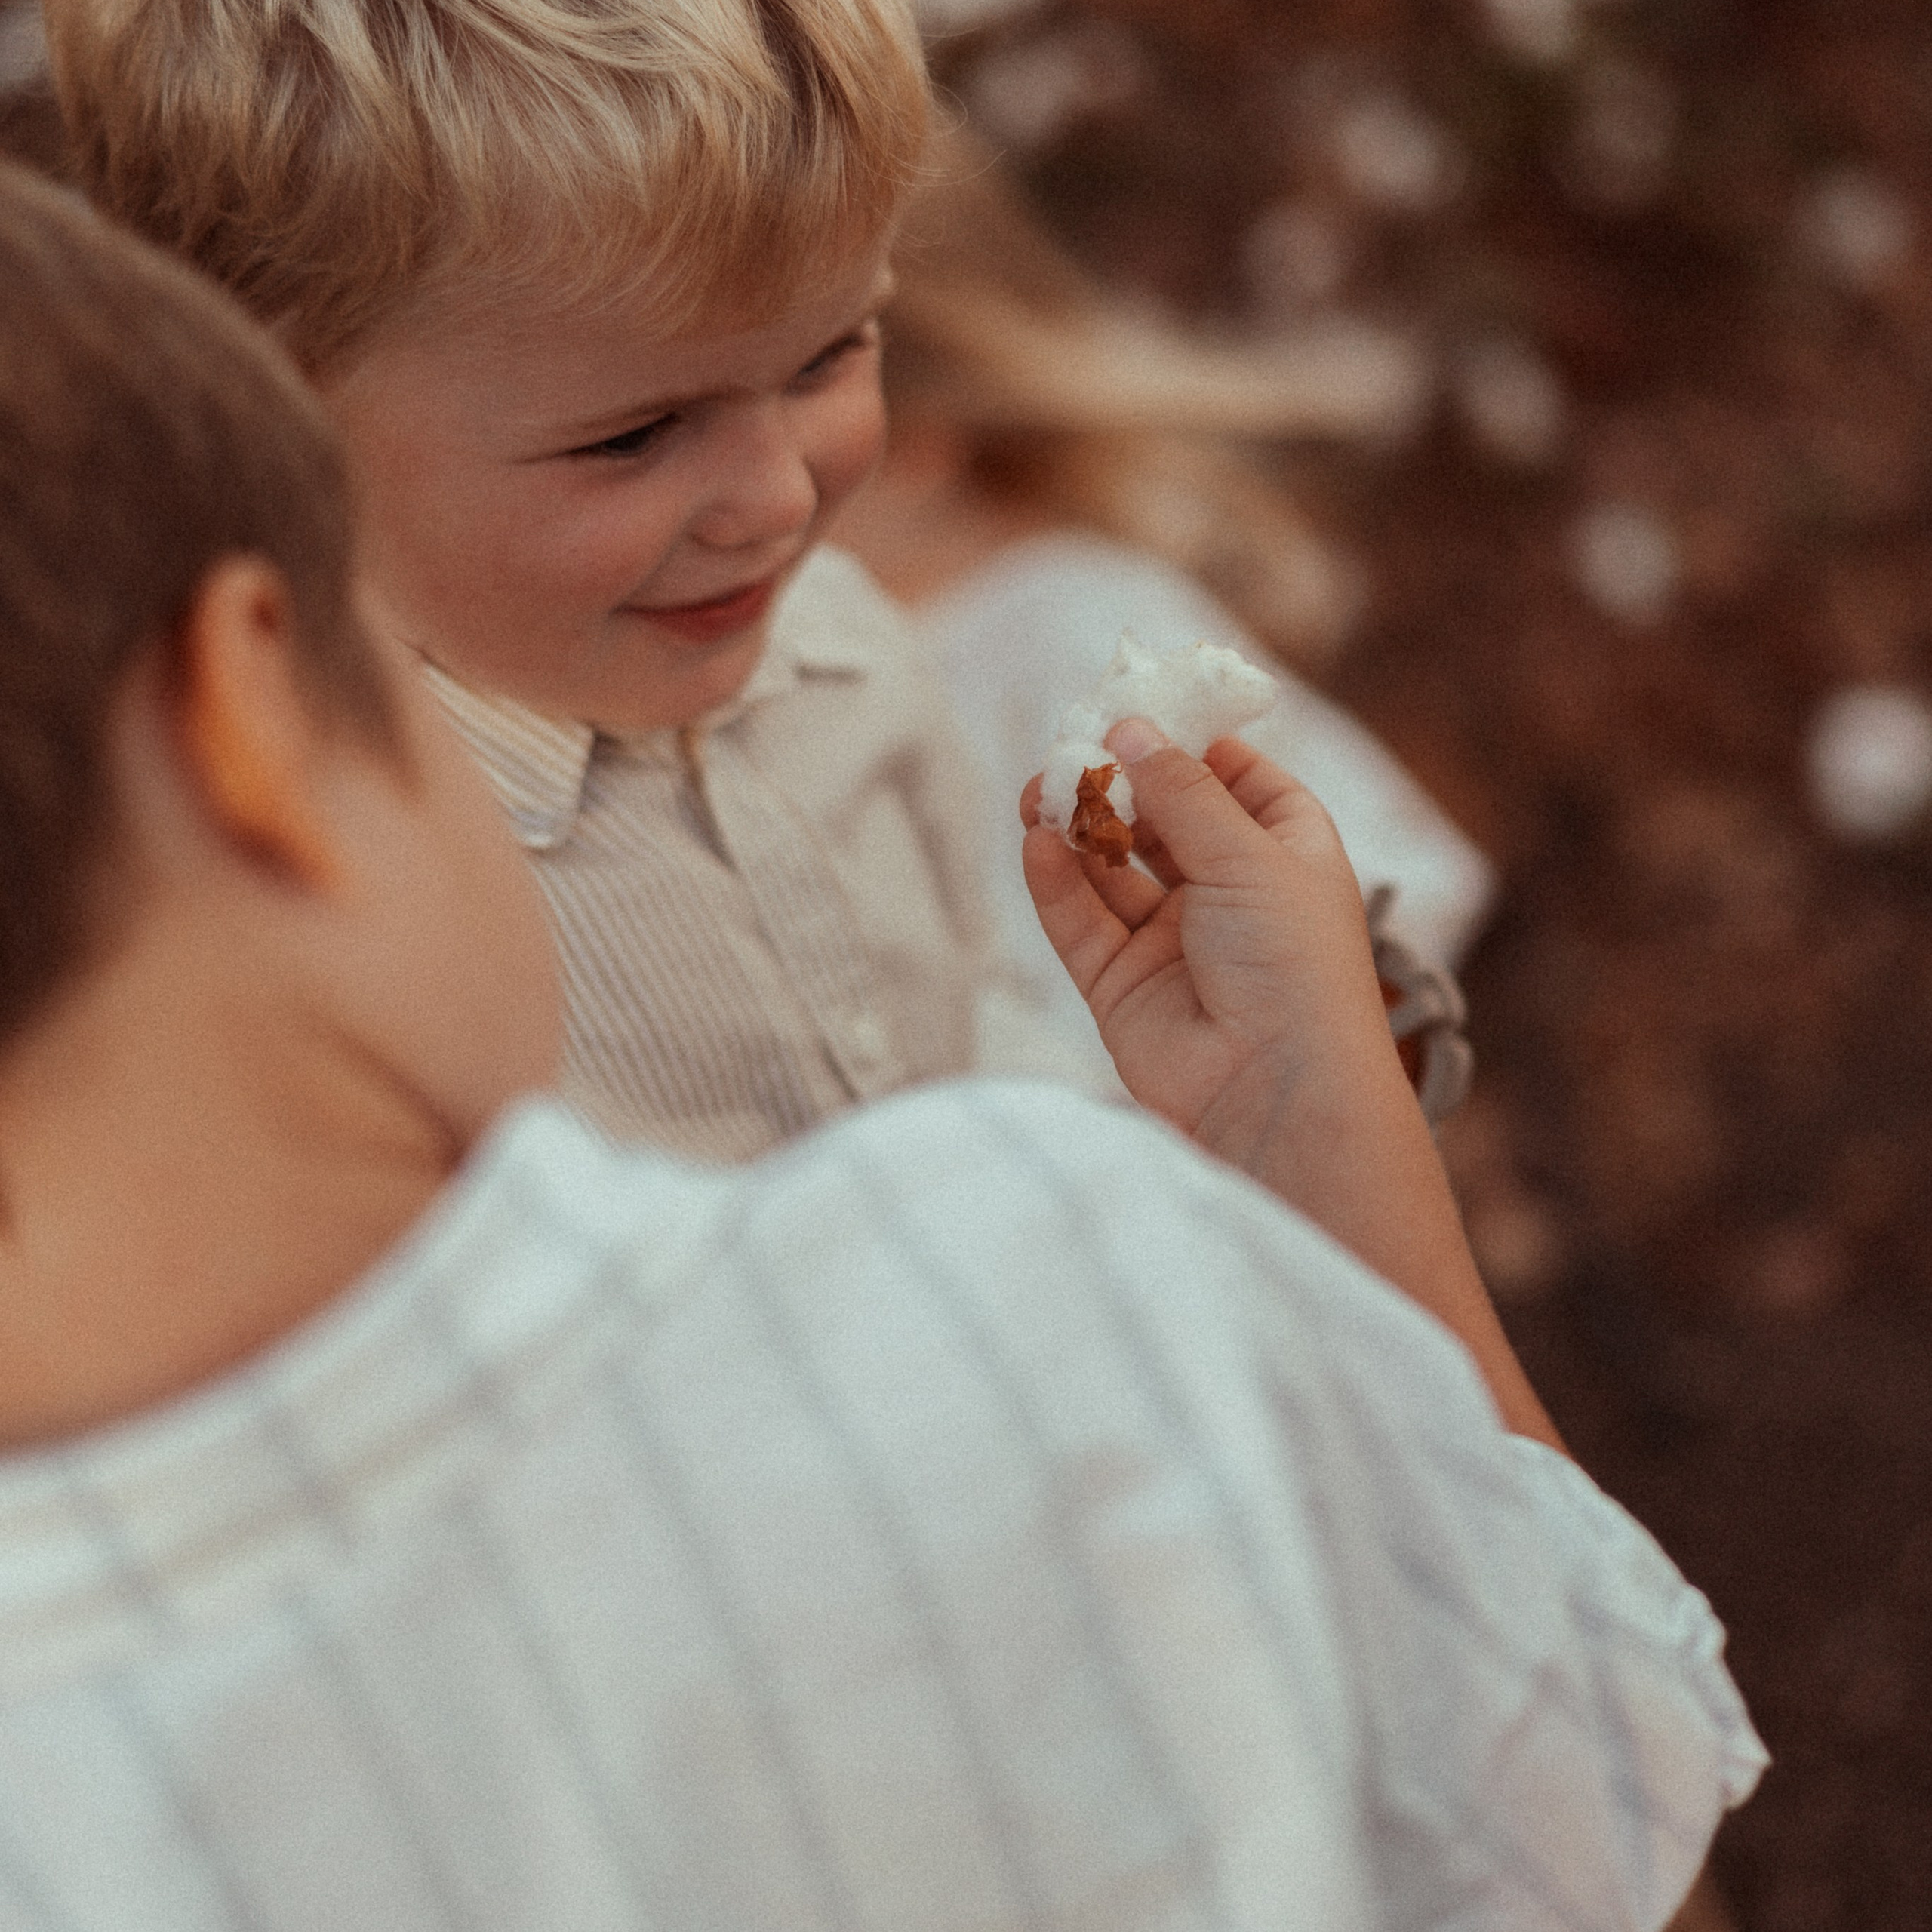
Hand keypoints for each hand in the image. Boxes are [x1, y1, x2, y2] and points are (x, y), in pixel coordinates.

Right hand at [1021, 720, 1403, 1134]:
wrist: (1277, 1093)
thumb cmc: (1293, 967)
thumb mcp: (1248, 856)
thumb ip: (1180, 791)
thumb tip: (1129, 729)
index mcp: (1284, 851)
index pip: (1232, 776)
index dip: (1185, 743)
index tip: (1134, 711)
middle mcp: (1228, 891)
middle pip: (1159, 817)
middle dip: (1115, 781)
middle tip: (1069, 748)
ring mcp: (1172, 939)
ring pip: (1111, 867)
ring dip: (1077, 827)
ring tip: (1040, 791)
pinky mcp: (1122, 984)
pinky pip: (1081, 922)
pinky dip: (1057, 883)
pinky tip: (1039, 846)